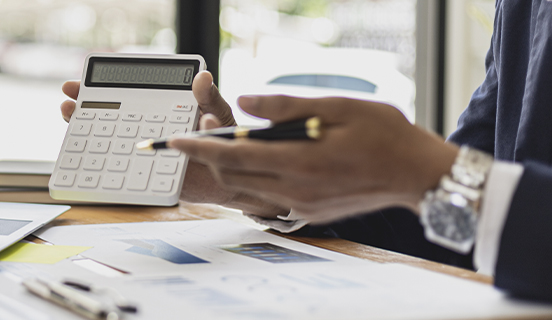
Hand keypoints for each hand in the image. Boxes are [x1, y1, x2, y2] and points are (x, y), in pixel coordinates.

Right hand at [59, 72, 288, 216]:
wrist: (231, 175)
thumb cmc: (224, 139)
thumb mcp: (218, 112)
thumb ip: (209, 97)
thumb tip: (201, 79)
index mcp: (158, 107)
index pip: (124, 93)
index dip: (101, 86)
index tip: (82, 82)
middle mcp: (144, 126)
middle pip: (106, 115)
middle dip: (83, 107)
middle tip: (69, 101)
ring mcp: (142, 150)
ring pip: (106, 140)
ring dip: (86, 132)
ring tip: (72, 119)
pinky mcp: (145, 174)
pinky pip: (120, 170)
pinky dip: (103, 165)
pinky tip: (91, 158)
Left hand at [170, 95, 458, 222]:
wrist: (418, 175)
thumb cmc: (385, 135)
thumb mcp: (338, 108)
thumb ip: (286, 106)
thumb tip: (244, 102)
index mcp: (300, 163)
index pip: (234, 156)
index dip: (200, 147)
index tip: (175, 139)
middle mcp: (294, 191)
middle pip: (233, 175)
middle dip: (209, 153)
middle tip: (199, 128)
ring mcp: (300, 206)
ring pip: (247, 188)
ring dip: (231, 165)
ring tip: (227, 139)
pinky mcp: (307, 213)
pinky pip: (267, 195)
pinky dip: (255, 176)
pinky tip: (262, 157)